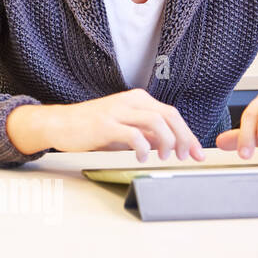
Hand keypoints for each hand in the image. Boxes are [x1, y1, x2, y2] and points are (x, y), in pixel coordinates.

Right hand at [7, 88, 203, 161]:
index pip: (172, 114)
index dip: (188, 134)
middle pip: (169, 116)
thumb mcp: (124, 129)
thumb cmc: (91, 128)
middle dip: (184, 139)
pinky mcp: (106, 124)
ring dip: (167, 143)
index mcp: (137, 99)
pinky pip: (134, 135)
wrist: (60, 124)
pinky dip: (143, 149)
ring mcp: (117, 111)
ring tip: (165, 157)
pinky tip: (142, 158)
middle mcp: (130, 101)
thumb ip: (146, 134)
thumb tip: (171, 146)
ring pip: (156, 122)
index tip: (197, 153)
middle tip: (187, 157)